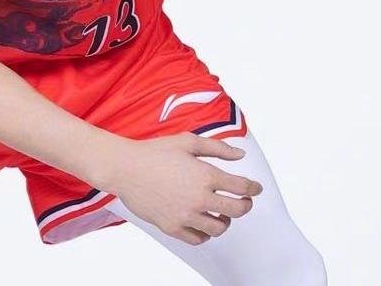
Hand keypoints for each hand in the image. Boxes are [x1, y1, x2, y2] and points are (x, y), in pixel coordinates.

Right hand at [102, 133, 263, 244]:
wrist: (125, 168)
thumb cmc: (155, 152)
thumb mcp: (188, 142)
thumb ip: (218, 149)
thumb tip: (240, 156)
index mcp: (205, 175)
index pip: (241, 187)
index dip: (254, 188)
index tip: (256, 189)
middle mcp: (199, 197)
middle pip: (237, 210)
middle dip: (245, 205)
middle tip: (244, 202)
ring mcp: (186, 215)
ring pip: (219, 227)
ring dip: (226, 220)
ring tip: (222, 213)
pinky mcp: (172, 227)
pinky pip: (198, 238)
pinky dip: (206, 233)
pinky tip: (204, 223)